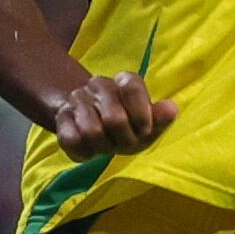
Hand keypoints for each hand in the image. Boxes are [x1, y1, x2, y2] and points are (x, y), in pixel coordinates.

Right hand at [48, 69, 174, 156]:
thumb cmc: (126, 127)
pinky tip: (89, 150)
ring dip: (103, 147)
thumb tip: (172, 109)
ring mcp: (78, 99)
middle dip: (123, 140)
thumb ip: (160, 118)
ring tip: (106, 145)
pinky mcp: (61, 117)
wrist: (89, 126)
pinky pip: (71, 139)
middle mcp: (100, 85)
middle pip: (115, 119)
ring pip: (91, 131)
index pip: (132, 86)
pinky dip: (84, 152)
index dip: (142, 116)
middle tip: (123, 144)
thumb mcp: (146, 125)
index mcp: (125, 81)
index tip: (144, 130)